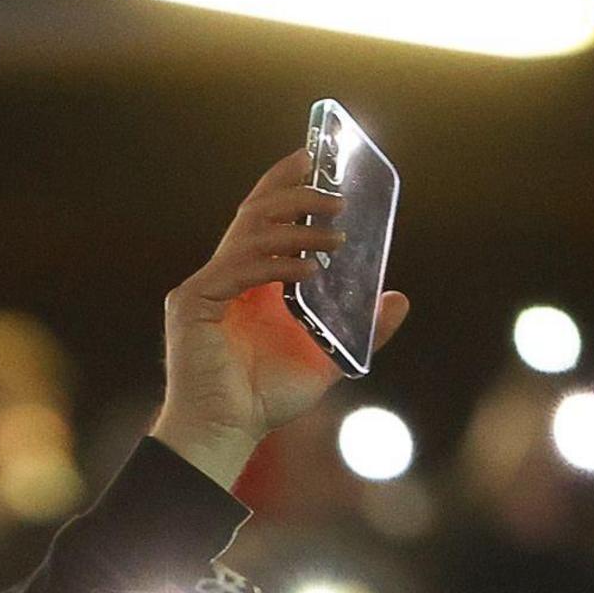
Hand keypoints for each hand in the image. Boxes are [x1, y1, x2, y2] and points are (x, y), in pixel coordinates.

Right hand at [148, 150, 408, 490]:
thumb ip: (361, 329)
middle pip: (254, 213)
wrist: (225, 434)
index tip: (315, 158)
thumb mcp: (327, 356)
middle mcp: (224, 275)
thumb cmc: (264, 399)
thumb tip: (399, 298)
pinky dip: (277, 265)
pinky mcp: (194, 303)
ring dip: (295, 228)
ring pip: (249, 234)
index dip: (286, 184)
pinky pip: (239, 269)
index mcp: (248, 280)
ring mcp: (205, 287)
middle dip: (294, 194)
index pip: (263, 217)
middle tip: (334, 192)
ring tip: (336, 234)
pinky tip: (312, 270)